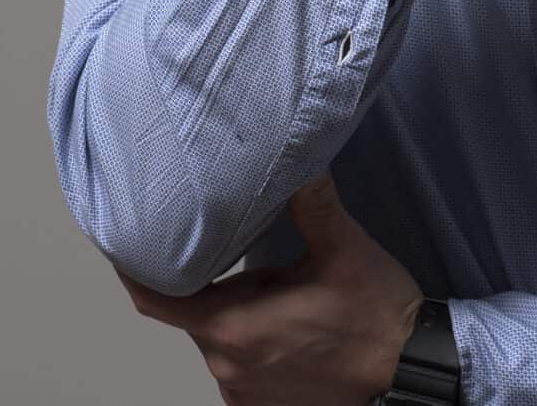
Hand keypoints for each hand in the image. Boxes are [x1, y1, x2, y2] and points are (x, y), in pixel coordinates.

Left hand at [114, 171, 425, 405]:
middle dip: (208, 279)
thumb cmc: (378, 316)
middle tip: (237, 247)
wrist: (412, 371)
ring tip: (272, 286)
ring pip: (216, 337)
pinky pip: (236, 364)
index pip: (154, 298)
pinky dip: (248, 338)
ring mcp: (242, 392)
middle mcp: (227, 367)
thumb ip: (310, 200)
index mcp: (233, 327)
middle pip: (190, 312)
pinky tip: (283, 321)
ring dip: (232, 310)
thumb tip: (297, 154)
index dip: (132, 268)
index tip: (123, 239)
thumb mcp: (342, 248)